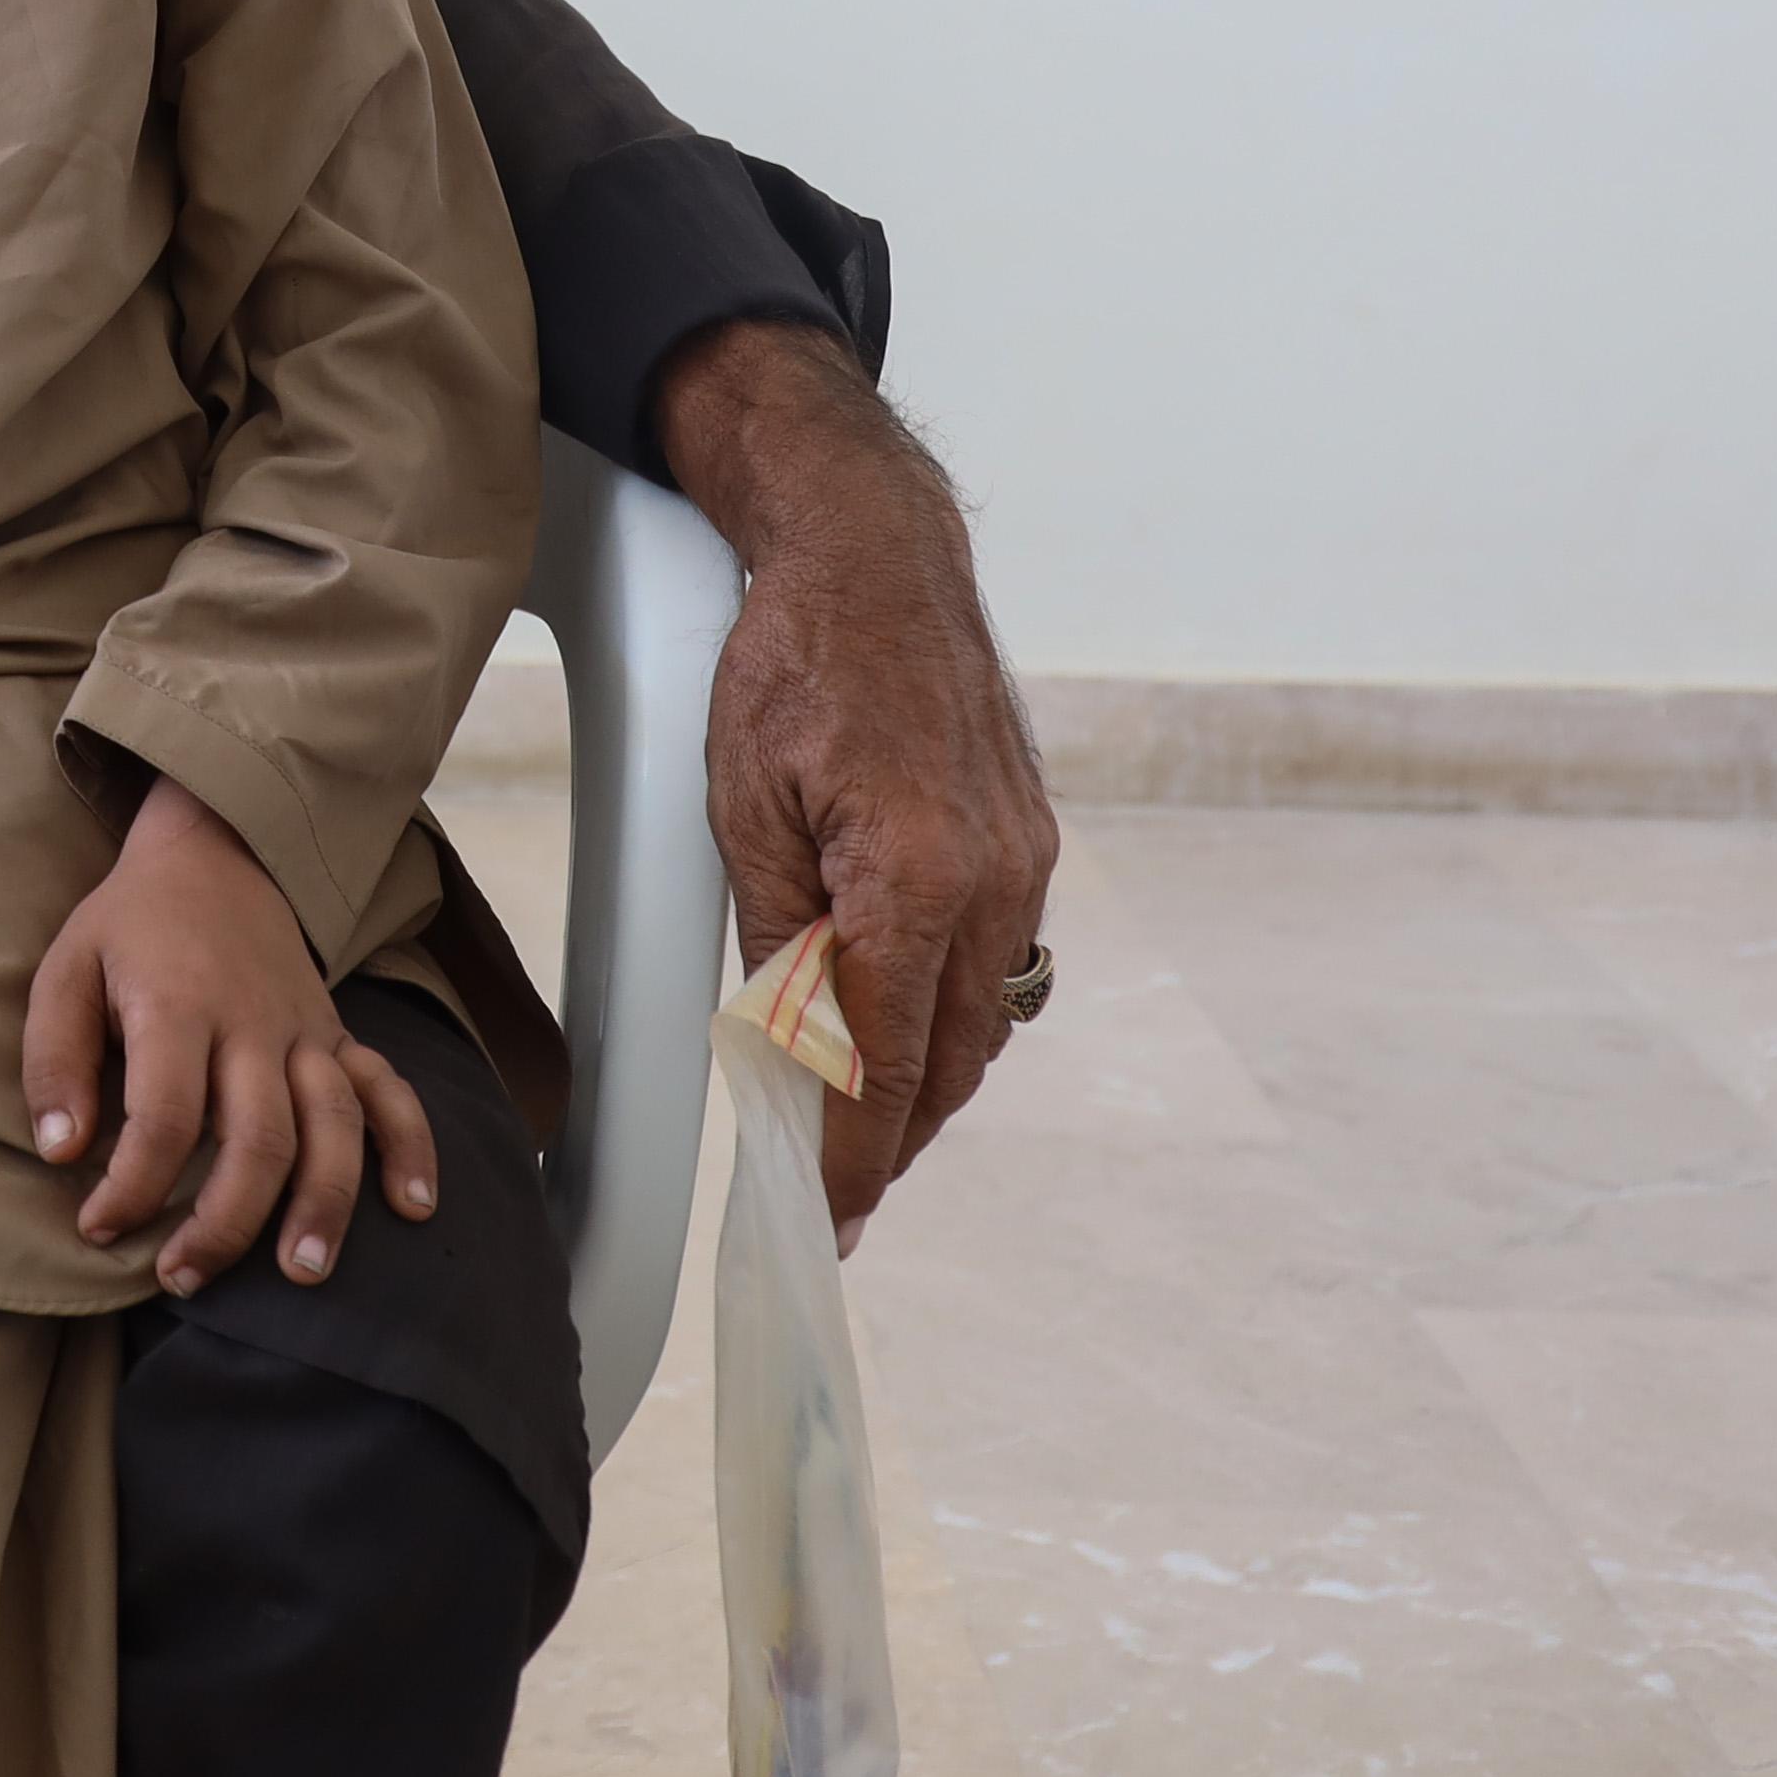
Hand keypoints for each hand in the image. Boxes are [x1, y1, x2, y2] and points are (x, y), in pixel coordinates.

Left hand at [19, 776, 445, 1295]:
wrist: (216, 852)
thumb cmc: (129, 927)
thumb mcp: (65, 971)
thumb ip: (54, 1060)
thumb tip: (60, 1153)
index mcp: (179, 1006)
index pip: (166, 1116)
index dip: (132, 1187)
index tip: (98, 1229)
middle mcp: (253, 1023)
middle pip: (259, 1137)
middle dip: (225, 1222)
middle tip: (183, 1280)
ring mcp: (306, 1030)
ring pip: (333, 1125)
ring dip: (324, 1202)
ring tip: (302, 1272)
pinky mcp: (339, 1036)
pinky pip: (390, 1091)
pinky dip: (410, 1146)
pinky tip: (415, 1207)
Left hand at [661, 318, 1058, 1247]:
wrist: (876, 558)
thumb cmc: (791, 664)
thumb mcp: (744, 806)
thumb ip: (774, 936)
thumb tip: (782, 1048)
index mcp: (912, 875)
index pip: (886, 1061)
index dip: (854, 1155)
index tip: (824, 1218)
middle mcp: (992, 880)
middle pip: (951, 1060)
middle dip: (892, 1137)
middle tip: (835, 1194)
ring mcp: (1025, 861)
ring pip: (983, 1020)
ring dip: (928, 1081)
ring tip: (861, 1127)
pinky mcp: (1032, 841)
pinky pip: (999, 962)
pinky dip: (952, 1011)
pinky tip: (903, 1023)